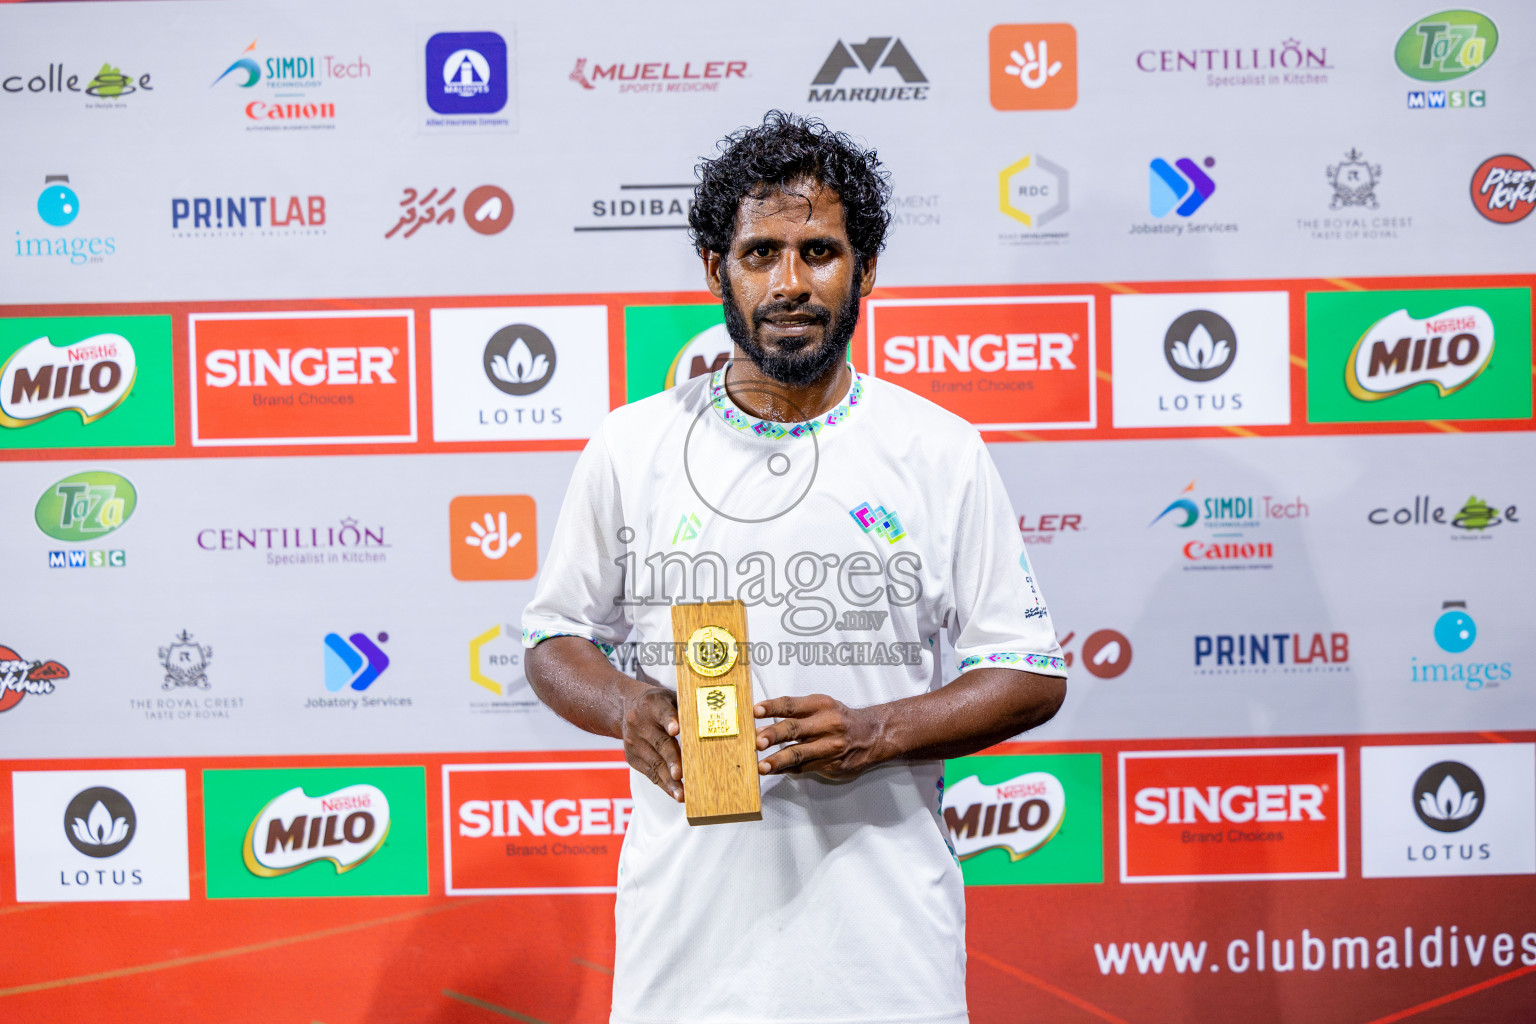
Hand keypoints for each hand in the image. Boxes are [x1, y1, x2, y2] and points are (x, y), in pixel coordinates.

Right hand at [621, 686, 683, 801]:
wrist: (627, 709)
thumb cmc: (660, 706)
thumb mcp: (671, 699)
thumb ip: (687, 709)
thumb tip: (713, 721)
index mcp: (653, 704)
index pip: (663, 712)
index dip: (670, 720)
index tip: (676, 730)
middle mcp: (639, 723)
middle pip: (659, 742)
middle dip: (671, 760)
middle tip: (680, 774)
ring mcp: (633, 742)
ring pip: (654, 763)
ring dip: (668, 780)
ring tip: (681, 794)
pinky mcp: (632, 758)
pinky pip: (650, 773)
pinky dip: (664, 784)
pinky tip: (675, 793)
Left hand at [754, 694, 885, 779]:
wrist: (872, 736)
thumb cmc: (840, 720)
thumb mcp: (821, 706)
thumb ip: (795, 713)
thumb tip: (762, 724)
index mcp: (820, 705)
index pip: (791, 705)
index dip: (772, 707)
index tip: (755, 711)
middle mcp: (825, 724)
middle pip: (794, 729)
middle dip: (773, 735)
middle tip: (757, 740)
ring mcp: (827, 746)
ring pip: (798, 753)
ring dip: (778, 760)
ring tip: (762, 765)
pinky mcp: (829, 764)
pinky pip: (803, 768)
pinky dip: (786, 770)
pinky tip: (773, 771)